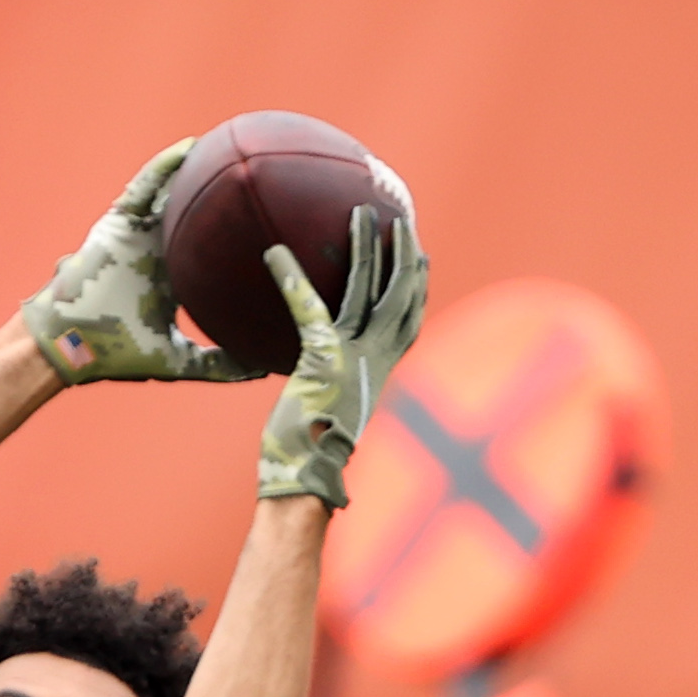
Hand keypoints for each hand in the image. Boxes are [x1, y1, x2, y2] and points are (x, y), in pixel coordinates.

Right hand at [22, 143, 253, 385]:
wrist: (72, 345)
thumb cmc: (117, 354)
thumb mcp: (177, 360)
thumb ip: (217, 365)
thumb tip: (261, 370)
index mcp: (171, 277)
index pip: (208, 250)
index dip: (235, 237)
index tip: (272, 224)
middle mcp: (156, 249)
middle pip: (193, 214)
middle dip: (220, 195)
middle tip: (260, 172)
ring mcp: (137, 232)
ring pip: (170, 193)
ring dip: (195, 169)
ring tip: (229, 145)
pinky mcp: (118, 222)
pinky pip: (144, 187)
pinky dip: (163, 167)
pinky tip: (189, 148)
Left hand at [258, 203, 428, 508]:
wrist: (305, 482)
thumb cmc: (310, 458)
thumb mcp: (329, 414)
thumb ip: (330, 386)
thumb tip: (313, 380)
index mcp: (380, 374)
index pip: (409, 322)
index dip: (418, 288)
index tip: (422, 258)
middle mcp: (374, 362)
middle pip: (401, 296)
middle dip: (404, 255)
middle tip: (399, 220)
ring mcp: (351, 359)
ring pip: (367, 290)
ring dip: (365, 248)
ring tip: (360, 214)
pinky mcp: (323, 359)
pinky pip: (309, 307)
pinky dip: (292, 278)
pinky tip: (275, 252)